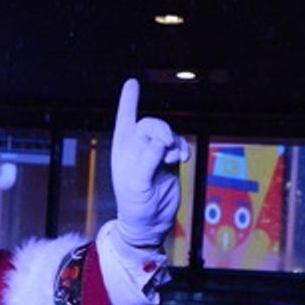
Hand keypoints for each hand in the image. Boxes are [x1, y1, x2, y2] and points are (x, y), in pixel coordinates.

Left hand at [110, 78, 190, 247]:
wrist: (151, 222)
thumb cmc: (134, 203)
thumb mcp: (136, 181)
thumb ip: (148, 157)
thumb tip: (162, 141)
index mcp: (123, 148)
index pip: (125, 119)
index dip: (129, 100)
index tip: (132, 83)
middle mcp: (137, 147)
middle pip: (151, 124)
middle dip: (161, 130)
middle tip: (166, 145)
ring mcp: (155, 154)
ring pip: (168, 134)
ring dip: (172, 143)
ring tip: (172, 160)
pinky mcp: (170, 161)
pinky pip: (179, 145)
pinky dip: (182, 149)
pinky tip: (181, 159)